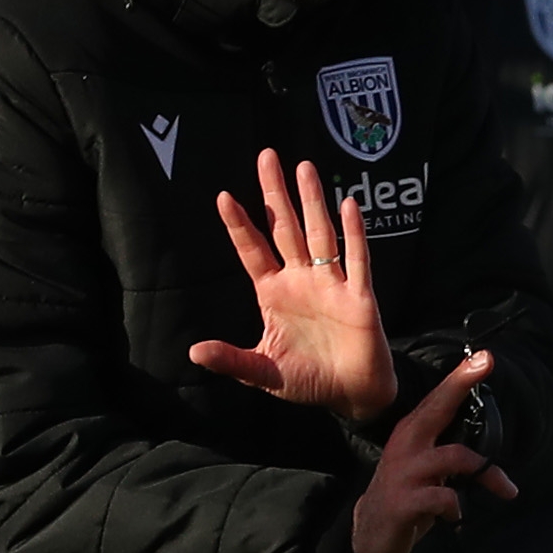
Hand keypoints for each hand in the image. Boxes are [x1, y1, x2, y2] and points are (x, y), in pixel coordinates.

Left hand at [190, 152, 399, 415]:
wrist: (351, 397)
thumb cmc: (308, 381)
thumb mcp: (263, 372)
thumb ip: (232, 360)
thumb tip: (194, 351)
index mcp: (274, 294)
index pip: (253, 251)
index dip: (240, 225)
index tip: (224, 196)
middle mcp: (301, 280)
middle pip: (285, 227)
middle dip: (275, 193)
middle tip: (266, 156)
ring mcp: (331, 284)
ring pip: (318, 234)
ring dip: (312, 201)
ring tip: (303, 166)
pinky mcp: (359, 296)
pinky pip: (356, 259)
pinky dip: (353, 234)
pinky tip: (347, 205)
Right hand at [349, 350, 514, 552]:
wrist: (369, 536)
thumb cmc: (405, 497)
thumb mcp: (423, 468)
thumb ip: (446, 451)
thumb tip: (485, 443)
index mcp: (412, 434)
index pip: (438, 400)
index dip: (460, 376)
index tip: (484, 356)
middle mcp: (406, 445)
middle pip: (437, 408)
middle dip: (461, 384)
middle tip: (486, 361)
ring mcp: (403, 473)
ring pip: (455, 457)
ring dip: (486, 474)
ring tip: (504, 489)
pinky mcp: (403, 502)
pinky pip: (444, 498)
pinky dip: (456, 508)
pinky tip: (453, 516)